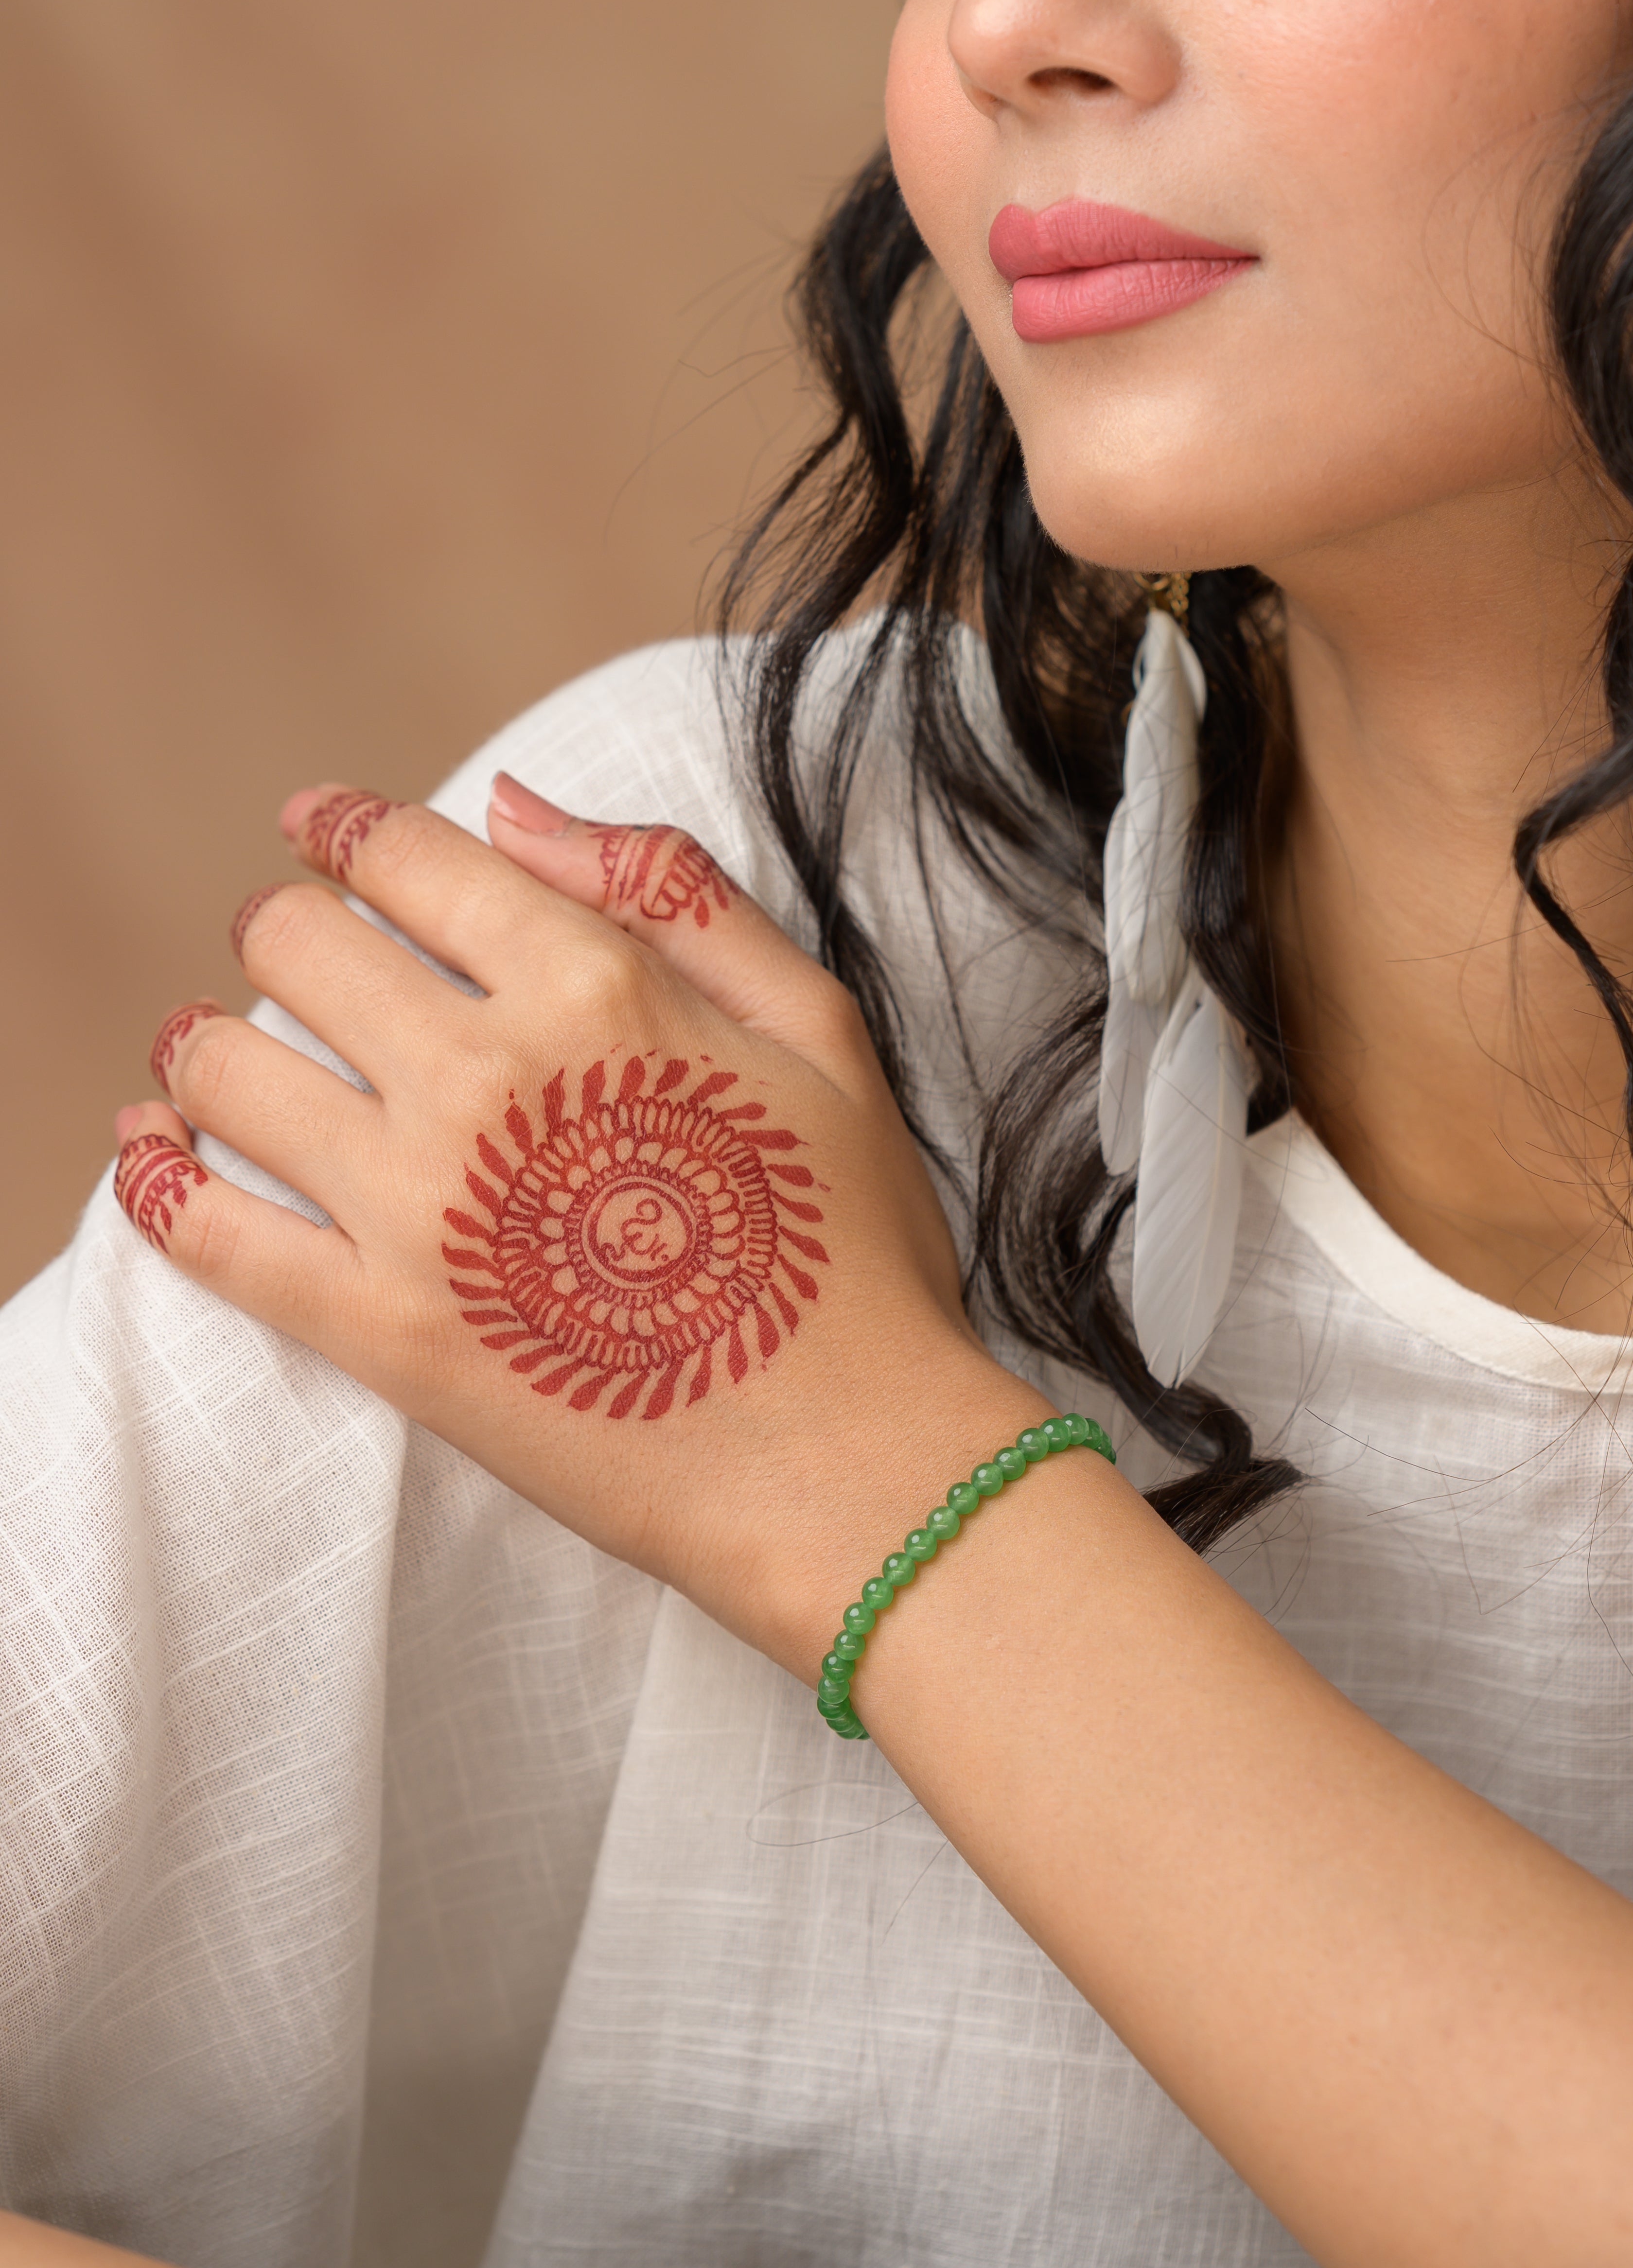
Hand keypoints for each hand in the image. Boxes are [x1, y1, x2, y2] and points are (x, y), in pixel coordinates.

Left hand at [115, 779, 1043, 1676]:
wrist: (847, 1464)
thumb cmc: (851, 1247)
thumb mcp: (817, 1024)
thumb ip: (671, 891)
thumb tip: (511, 803)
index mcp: (594, 987)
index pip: (407, 857)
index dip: (348, 829)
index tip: (322, 828)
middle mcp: (485, 1075)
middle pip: (296, 945)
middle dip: (288, 933)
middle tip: (305, 961)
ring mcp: (419, 1207)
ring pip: (226, 1071)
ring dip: (206, 1048)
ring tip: (218, 1059)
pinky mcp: (379, 1330)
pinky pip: (208, 1233)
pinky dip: (153, 1180)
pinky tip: (146, 1152)